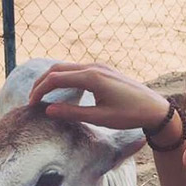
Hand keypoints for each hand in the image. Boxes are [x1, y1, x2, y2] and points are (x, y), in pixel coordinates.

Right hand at [28, 62, 169, 129]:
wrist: (154, 108)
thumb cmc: (129, 115)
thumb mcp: (100, 118)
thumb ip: (73, 113)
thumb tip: (48, 110)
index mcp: (91, 77)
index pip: (55, 78)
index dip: (40, 91)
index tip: (31, 105)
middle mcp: (93, 67)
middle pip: (57, 69)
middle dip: (41, 83)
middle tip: (32, 100)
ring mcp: (99, 67)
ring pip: (66, 68)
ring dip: (51, 80)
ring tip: (42, 96)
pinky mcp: (103, 71)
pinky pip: (76, 70)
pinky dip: (64, 78)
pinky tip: (61, 91)